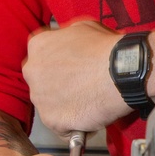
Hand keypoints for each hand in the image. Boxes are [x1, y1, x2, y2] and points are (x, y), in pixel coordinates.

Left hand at [22, 19, 128, 135]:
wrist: (122, 72)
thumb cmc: (107, 49)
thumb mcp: (84, 27)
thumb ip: (68, 37)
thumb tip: (72, 46)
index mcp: (38, 47)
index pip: (42, 60)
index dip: (60, 67)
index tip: (74, 71)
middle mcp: (32, 72)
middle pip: (42, 84)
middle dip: (60, 87)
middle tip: (83, 87)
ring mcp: (40, 98)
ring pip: (50, 107)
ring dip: (67, 107)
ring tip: (90, 102)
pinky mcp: (51, 120)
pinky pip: (62, 128)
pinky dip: (75, 126)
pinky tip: (91, 117)